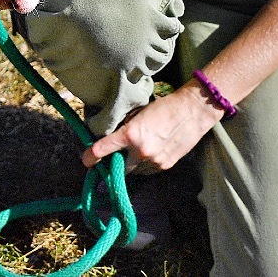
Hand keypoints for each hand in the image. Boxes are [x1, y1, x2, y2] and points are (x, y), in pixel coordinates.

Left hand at [81, 85, 221, 171]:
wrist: (192, 112)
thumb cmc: (164, 107)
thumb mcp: (138, 113)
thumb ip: (125, 128)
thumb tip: (113, 137)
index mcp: (131, 134)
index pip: (104, 148)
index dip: (92, 156)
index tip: (86, 160)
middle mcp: (141, 151)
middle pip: (120, 166)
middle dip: (116, 162)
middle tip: (117, 154)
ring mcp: (154, 161)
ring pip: (135, 170)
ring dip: (132, 163)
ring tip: (140, 147)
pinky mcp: (165, 166)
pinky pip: (148, 170)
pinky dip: (145, 163)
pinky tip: (151, 150)